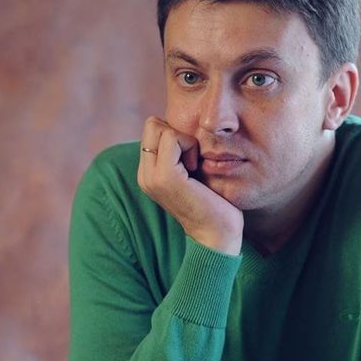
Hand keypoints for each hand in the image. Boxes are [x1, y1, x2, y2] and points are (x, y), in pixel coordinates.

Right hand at [137, 117, 243, 254]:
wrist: (216, 235)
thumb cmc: (213, 203)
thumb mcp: (192, 173)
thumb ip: (180, 154)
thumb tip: (185, 127)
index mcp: (149, 173)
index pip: (152, 129)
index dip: (176, 135)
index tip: (191, 159)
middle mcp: (144, 175)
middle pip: (152, 125)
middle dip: (177, 134)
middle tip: (192, 160)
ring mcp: (151, 176)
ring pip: (160, 128)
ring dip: (185, 141)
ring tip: (194, 166)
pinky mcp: (164, 177)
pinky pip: (172, 138)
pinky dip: (189, 146)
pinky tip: (196, 169)